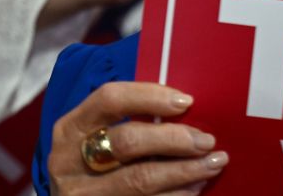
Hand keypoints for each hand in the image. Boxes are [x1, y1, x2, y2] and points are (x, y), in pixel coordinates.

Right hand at [45, 82, 225, 194]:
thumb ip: (121, 123)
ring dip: (185, 170)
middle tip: (206, 140)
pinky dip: (178, 195)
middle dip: (173, 138)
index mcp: (69, 129)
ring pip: (141, 179)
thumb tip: (180, 108)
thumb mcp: (90, 140)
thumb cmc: (89, 167)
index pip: (109, 100)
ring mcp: (85, 194)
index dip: (149, 96)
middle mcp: (70, 161)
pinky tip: (196, 187)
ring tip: (214, 163)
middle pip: (127, 142)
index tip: (186, 101)